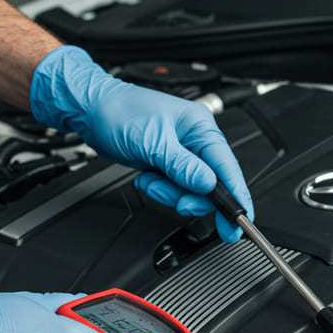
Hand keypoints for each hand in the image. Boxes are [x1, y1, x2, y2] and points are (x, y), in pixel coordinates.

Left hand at [29, 45, 253, 241]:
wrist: (91, 110)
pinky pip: (175, 187)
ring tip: (151, 181)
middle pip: (211, 184)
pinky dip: (160, 189)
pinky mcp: (167, 162)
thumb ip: (184, 168)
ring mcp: (182, 153)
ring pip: (191, 190)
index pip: (228, 168)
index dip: (237, 197)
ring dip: (170, 193)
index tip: (241, 222)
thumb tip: (208, 186)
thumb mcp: (154, 143)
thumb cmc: (119, 113)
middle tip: (180, 203)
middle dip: (192, 197)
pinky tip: (147, 178)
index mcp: (201, 127)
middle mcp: (195, 140)